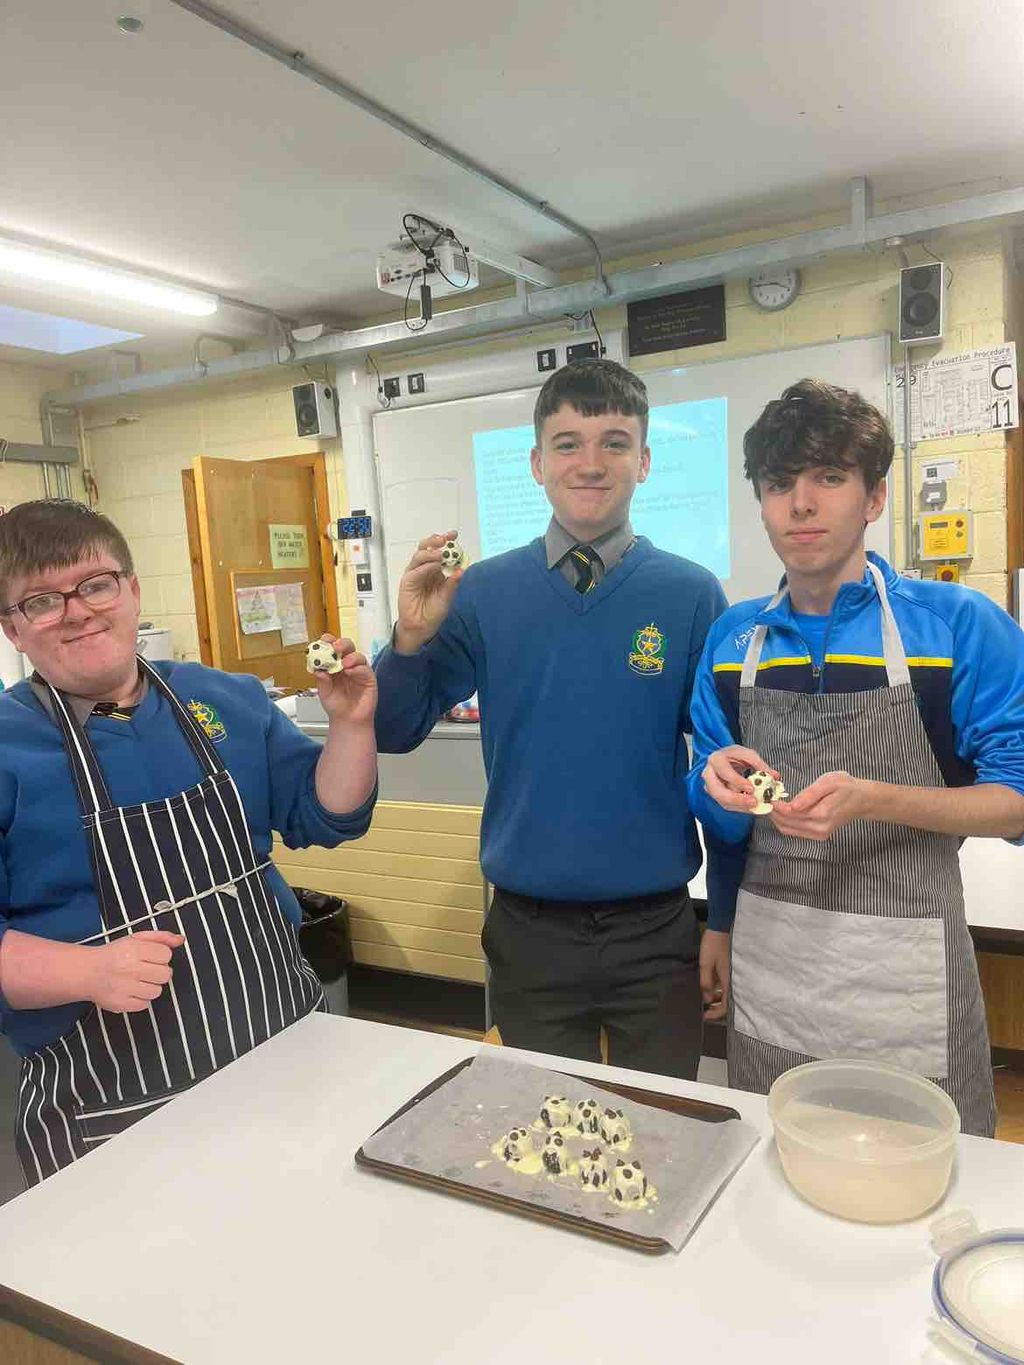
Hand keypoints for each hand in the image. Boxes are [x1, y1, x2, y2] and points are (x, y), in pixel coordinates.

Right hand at [86, 931, 183, 1012]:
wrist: (87, 972)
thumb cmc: (114, 955)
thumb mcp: (135, 939)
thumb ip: (160, 937)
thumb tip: (180, 940)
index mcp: (133, 949)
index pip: (166, 954)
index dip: (161, 956)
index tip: (151, 956)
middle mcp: (129, 969)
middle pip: (165, 974)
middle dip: (159, 972)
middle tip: (146, 970)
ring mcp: (124, 988)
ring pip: (157, 991)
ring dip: (151, 986)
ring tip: (138, 980)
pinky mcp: (120, 1004)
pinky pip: (145, 1005)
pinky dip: (141, 999)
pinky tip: (132, 990)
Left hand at [313, 636, 376, 727]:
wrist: (348, 721)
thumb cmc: (336, 705)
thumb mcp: (324, 693)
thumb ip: (322, 681)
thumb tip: (318, 670)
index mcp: (334, 664)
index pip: (332, 648)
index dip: (328, 642)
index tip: (323, 641)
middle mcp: (347, 665)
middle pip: (347, 647)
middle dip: (341, 644)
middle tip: (335, 647)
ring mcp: (359, 670)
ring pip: (358, 656)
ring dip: (350, 657)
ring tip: (343, 664)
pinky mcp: (369, 678)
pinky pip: (365, 669)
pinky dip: (357, 668)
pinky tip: (350, 672)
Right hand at [394, 530, 463, 652]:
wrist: (422, 627)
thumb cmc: (434, 610)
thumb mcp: (448, 596)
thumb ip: (453, 583)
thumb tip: (462, 569)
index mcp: (435, 569)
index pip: (439, 550)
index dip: (446, 541)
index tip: (454, 534)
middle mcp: (424, 568)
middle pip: (426, 548)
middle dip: (436, 541)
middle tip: (446, 538)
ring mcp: (414, 573)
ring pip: (420, 556)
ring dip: (431, 553)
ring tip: (442, 553)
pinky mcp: (407, 582)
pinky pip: (415, 571)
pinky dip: (425, 567)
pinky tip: (434, 566)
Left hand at [699, 929, 729, 1021]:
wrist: (721, 928)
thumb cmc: (714, 944)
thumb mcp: (705, 964)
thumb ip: (706, 982)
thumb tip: (707, 998)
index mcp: (728, 981)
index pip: (726, 1005)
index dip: (716, 1014)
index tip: (705, 1016)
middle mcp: (733, 980)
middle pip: (728, 1002)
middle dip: (716, 1008)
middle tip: (705, 1010)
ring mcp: (732, 975)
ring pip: (727, 993)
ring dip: (717, 999)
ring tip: (706, 999)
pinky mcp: (730, 969)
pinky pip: (726, 985)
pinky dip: (719, 990)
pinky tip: (710, 988)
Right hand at [702, 745, 778, 813]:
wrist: (726, 760)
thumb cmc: (735, 756)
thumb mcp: (748, 755)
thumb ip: (761, 765)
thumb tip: (775, 776)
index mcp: (716, 760)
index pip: (725, 772)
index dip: (737, 781)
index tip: (751, 788)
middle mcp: (709, 775)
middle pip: (718, 792)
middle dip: (737, 799)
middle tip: (753, 802)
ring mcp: (711, 787)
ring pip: (723, 801)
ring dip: (740, 806)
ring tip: (756, 806)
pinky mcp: (717, 796)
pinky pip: (728, 805)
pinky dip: (740, 808)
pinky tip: (752, 808)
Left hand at [770, 770, 870, 840]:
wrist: (862, 800)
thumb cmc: (846, 787)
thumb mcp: (828, 782)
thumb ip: (810, 794)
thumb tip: (792, 806)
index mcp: (821, 814)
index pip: (790, 813)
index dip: (775, 805)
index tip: (766, 795)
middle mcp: (819, 828)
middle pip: (786, 823)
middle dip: (773, 812)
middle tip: (764, 799)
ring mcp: (819, 834)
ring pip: (788, 829)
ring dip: (777, 818)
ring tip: (770, 803)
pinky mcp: (818, 835)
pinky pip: (795, 831)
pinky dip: (784, 822)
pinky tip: (781, 811)